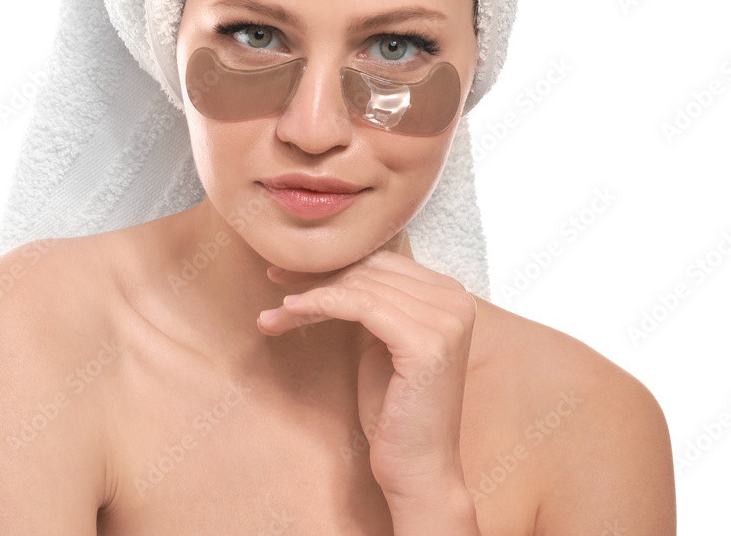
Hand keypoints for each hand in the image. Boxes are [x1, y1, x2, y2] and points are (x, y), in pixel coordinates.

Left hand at [256, 248, 477, 502]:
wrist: (418, 470)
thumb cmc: (395, 411)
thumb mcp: (381, 343)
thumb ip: (372, 303)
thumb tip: (327, 267)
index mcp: (450, 295)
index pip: (381, 261)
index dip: (333, 264)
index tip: (288, 273)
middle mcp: (456, 300)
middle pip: (370, 269)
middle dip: (316, 276)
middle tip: (274, 283)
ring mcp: (446, 319)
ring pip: (360, 286)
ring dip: (309, 293)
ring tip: (274, 311)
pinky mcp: (426, 341)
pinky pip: (360, 305)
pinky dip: (321, 303)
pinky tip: (291, 311)